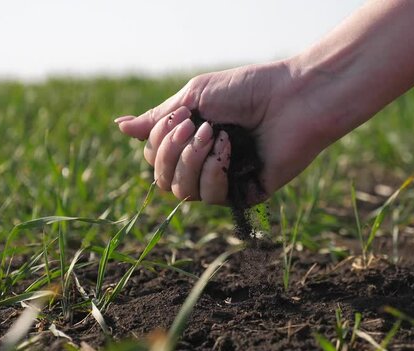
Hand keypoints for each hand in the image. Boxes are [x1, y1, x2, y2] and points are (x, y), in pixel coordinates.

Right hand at [115, 60, 328, 205]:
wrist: (292, 97)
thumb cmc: (247, 90)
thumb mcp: (194, 97)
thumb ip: (159, 118)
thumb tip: (121, 128)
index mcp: (193, 139)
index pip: (154, 157)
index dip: (158, 141)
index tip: (181, 117)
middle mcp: (205, 162)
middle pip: (162, 179)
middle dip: (171, 152)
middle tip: (195, 126)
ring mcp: (225, 179)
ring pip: (181, 192)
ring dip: (191, 161)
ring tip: (215, 135)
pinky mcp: (245, 193)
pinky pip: (210, 197)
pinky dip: (212, 171)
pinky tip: (228, 149)